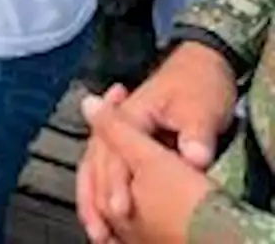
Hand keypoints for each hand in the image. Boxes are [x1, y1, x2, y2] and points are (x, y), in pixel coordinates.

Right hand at [76, 42, 235, 241]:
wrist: (200, 65)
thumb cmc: (200, 83)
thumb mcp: (201, 107)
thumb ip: (194, 133)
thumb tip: (193, 157)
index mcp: (131, 114)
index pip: (116, 155)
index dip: (118, 184)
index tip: (121, 210)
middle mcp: (118, 123)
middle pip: (96, 164)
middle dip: (97, 198)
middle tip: (101, 230)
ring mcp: (119, 131)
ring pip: (93, 167)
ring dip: (91, 197)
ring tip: (96, 228)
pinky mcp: (126, 140)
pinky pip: (104, 167)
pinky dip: (99, 189)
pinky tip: (103, 210)